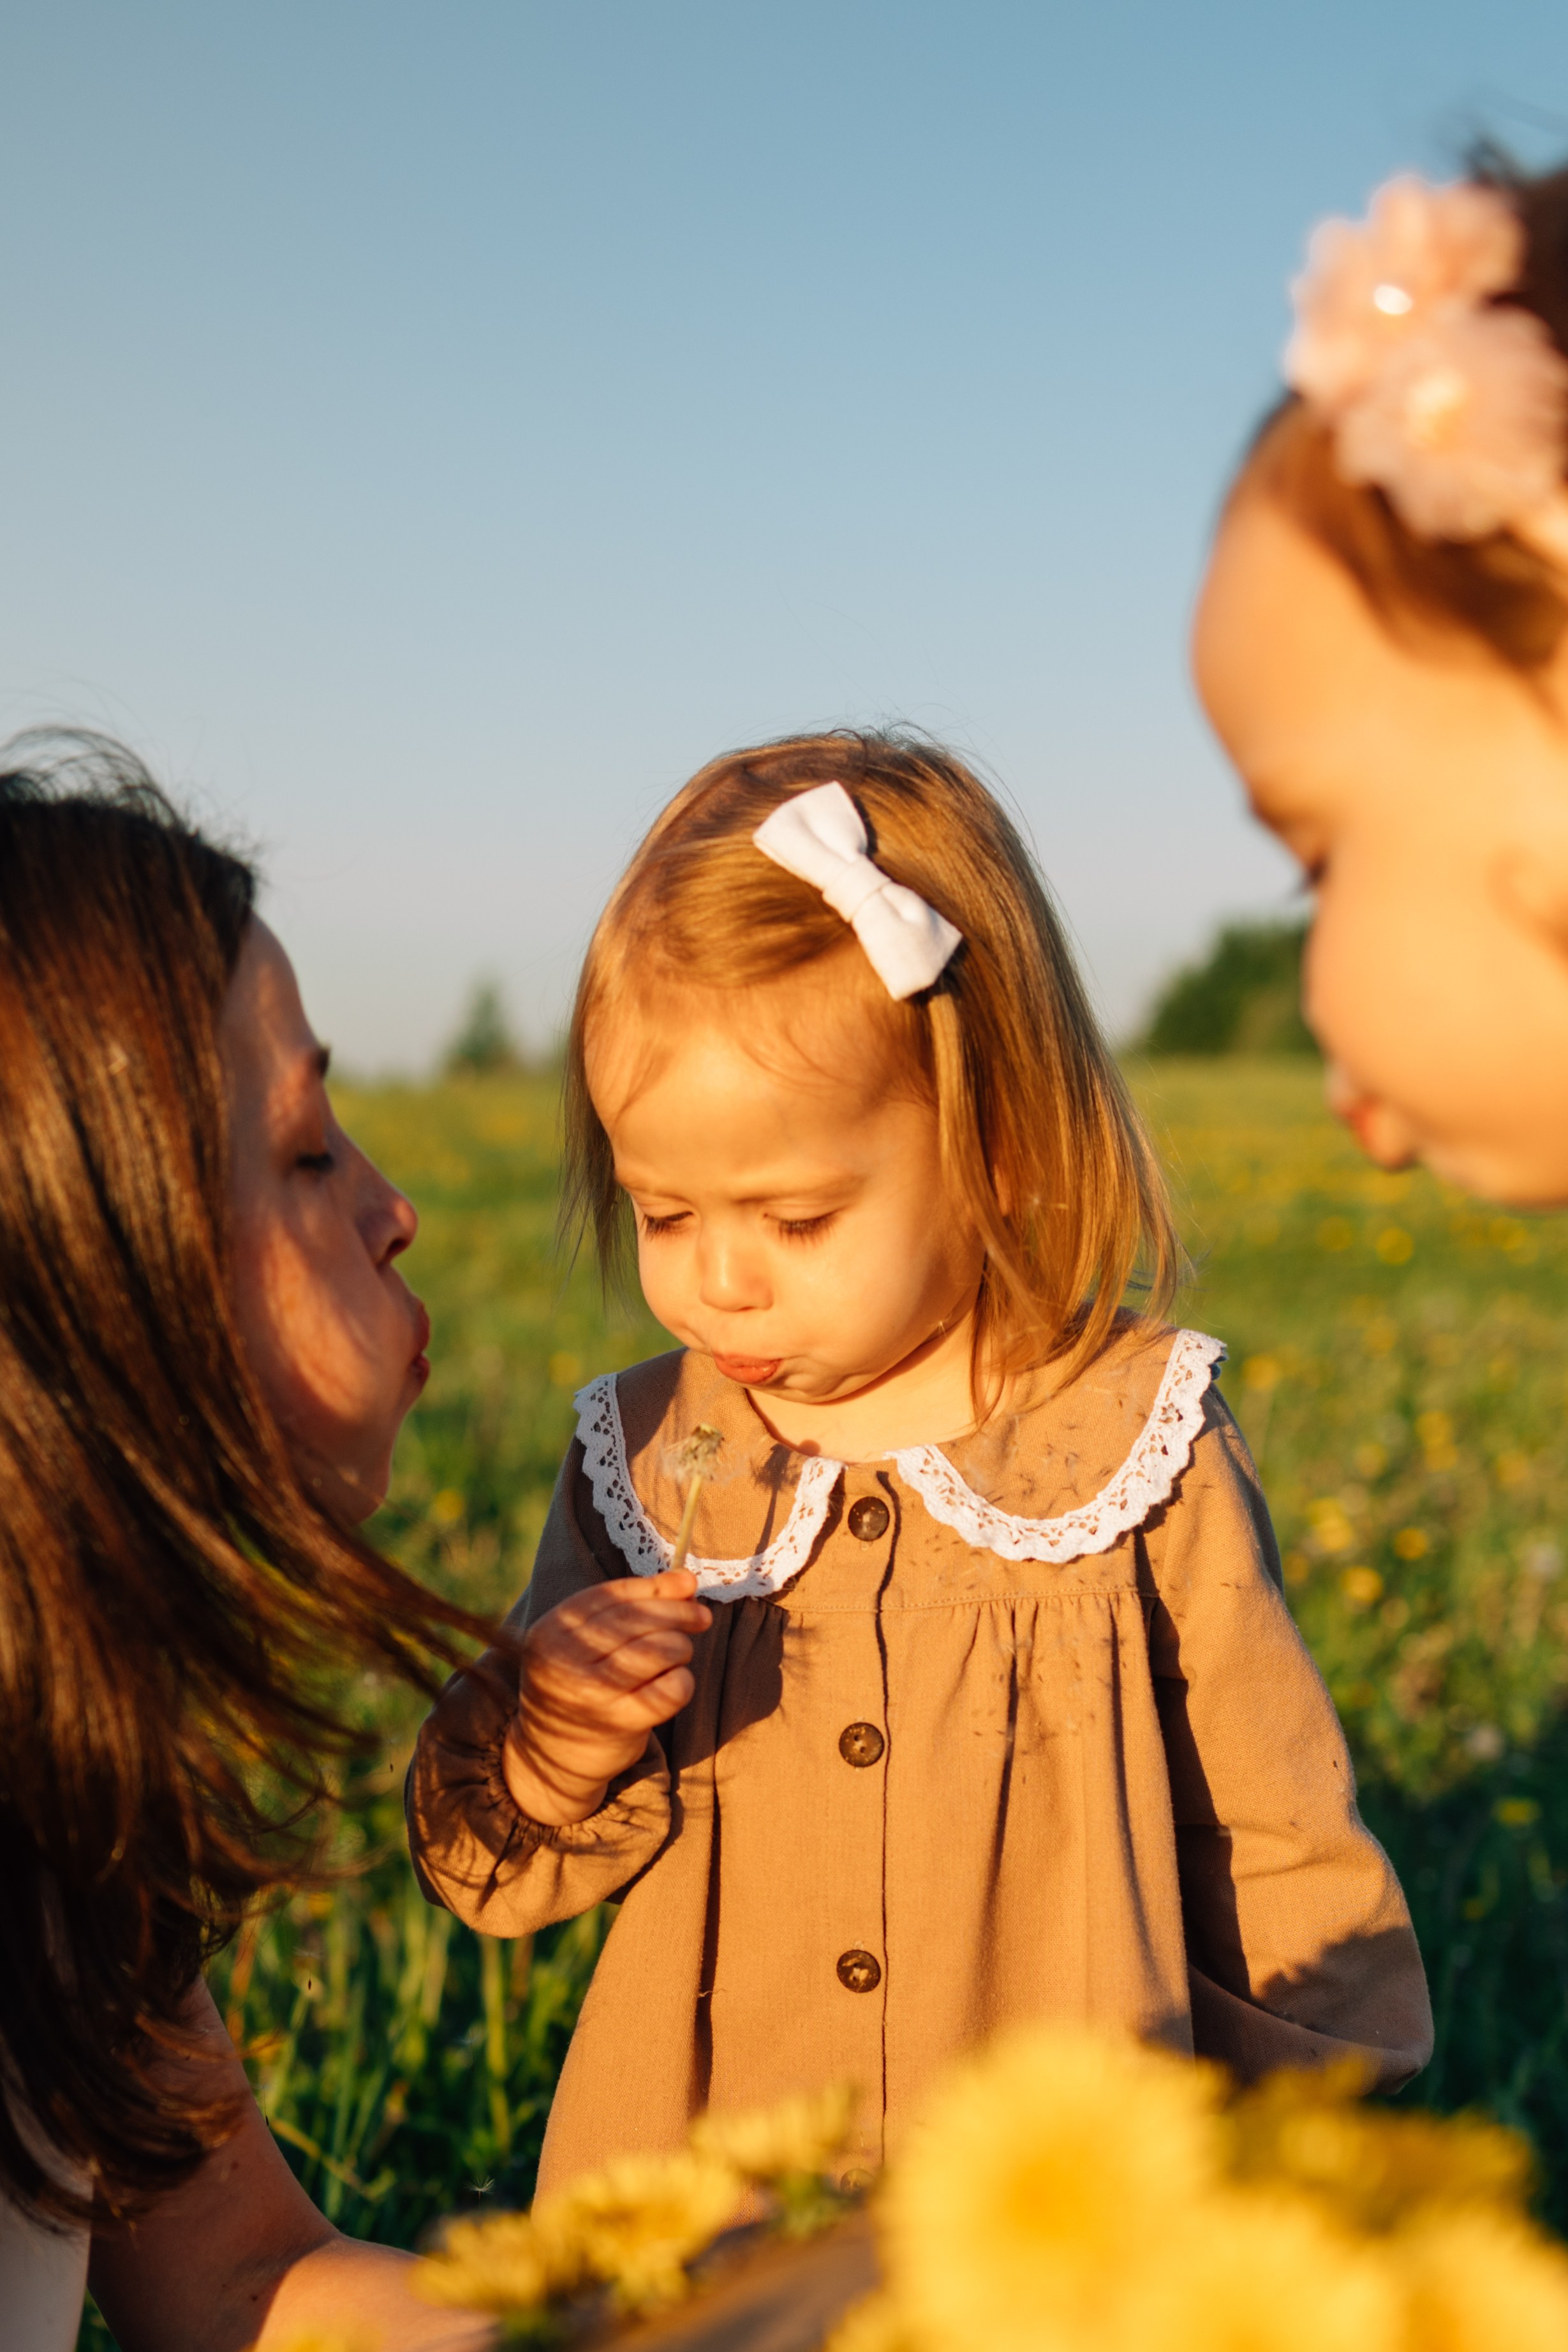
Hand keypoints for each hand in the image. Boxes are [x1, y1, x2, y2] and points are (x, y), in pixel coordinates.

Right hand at [502, 1571, 710, 1825]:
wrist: (553, 1759)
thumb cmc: (580, 1687)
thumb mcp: (587, 1642)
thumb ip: (630, 1607)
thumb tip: (685, 1579)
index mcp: (552, 1630)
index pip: (614, 1595)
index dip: (656, 1587)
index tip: (688, 1584)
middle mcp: (566, 1658)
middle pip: (639, 1620)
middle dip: (679, 1614)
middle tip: (700, 1618)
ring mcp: (591, 1692)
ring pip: (660, 1650)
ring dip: (680, 1649)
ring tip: (677, 1657)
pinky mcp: (619, 1722)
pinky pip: (671, 1689)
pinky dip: (683, 1682)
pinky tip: (675, 1684)